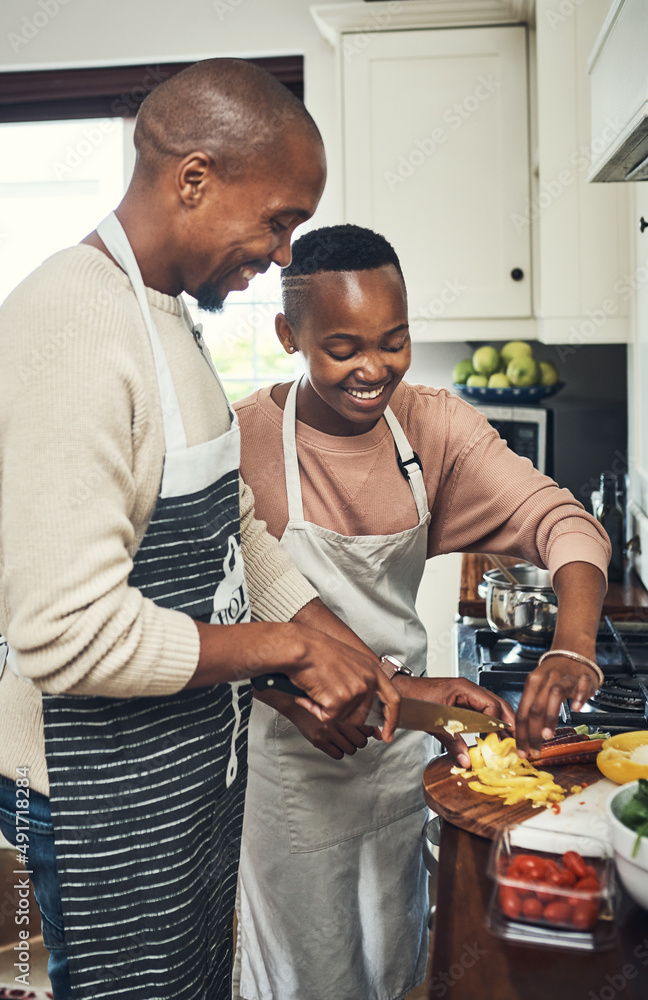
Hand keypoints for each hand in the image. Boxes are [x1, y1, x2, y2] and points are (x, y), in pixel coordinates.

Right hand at [191, 616, 399, 739]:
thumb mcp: (350, 663)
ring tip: (318, 690)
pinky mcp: (339, 701)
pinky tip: (311, 694)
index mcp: (373, 670)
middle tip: (326, 697)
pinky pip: (328, 719)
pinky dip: (316, 711)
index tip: (386, 735)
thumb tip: (364, 709)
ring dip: (327, 711)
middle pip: (362, 716)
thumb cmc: (318, 652)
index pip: (393, 701)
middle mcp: (368, 681)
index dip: (392, 720)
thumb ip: (361, 682)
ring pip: (343, 719)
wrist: (300, 648)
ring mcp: (355, 691)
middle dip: (343, 715)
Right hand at [289, 704, 378, 759]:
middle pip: (361, 741)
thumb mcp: (343, 703)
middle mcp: (339, 721)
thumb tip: (379, 734)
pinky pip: (338, 755)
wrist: (296, 699)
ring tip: (341, 738)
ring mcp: (328, 732)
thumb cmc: (321, 699)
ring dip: (348, 746)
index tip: (358, 727)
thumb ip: (362, 716)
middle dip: (358, 739)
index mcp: (347, 709)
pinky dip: (338, 751)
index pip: (367, 729)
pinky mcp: (318, 740)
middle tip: (350, 734)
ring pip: (351, 749)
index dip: (365, 730)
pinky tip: (333, 743)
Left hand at [394, 675, 515, 767]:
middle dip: (508, 723)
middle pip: (498, 704)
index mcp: (464, 688)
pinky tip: (490, 735)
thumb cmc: (414, 699)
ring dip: (500, 723)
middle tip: (513, 742)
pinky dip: (489, 722)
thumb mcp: (435, 723)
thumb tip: (466, 761)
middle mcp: (468, 688)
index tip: (503, 741)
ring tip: (506, 741)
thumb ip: (452, 743)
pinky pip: (481, 710)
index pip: (491, 706)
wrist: (400, 691)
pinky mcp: (462, 700)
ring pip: (492, 707)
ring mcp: (466, 693)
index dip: (499, 724)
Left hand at [516, 657, 598, 756]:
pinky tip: (576, 708)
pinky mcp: (582, 676)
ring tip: (548, 735)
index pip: (523, 712)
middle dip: (533, 733)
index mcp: (532, 684)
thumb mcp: (539, 687)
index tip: (522, 751)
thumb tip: (527, 735)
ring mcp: (564, 677)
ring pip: (553, 696)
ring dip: (550, 717)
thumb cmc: (554, 673)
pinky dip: (578, 696)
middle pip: (535, 708)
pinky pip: (580, 686)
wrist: (572, 649)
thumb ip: (534, 708)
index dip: (521, 734)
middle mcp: (546, 680)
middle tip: (535, 751)